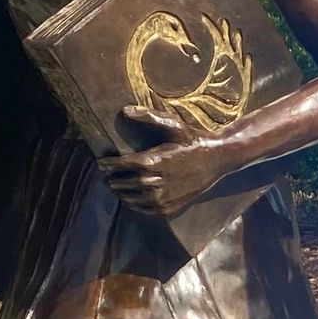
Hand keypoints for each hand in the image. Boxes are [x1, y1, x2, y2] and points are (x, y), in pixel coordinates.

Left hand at [97, 105, 234, 218]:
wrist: (216, 160)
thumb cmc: (193, 140)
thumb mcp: (173, 125)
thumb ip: (147, 116)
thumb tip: (124, 110)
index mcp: (151, 162)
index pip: (117, 166)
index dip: (106, 164)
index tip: (101, 161)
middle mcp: (153, 182)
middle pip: (120, 183)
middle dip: (110, 178)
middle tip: (105, 174)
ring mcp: (160, 198)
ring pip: (128, 198)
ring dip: (119, 191)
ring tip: (115, 185)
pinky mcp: (167, 208)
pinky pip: (142, 208)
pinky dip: (133, 203)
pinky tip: (131, 197)